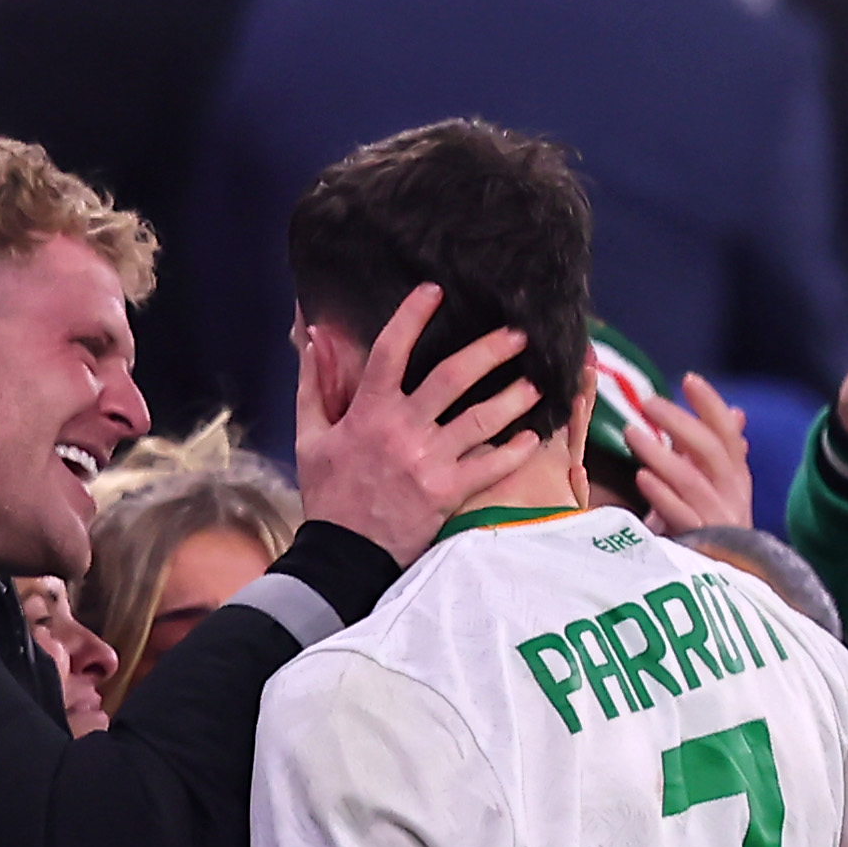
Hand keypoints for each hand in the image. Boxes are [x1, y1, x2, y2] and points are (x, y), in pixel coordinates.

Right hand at [293, 286, 551, 564]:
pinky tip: (532, 438)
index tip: (435, 291)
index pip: (391, 351)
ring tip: (536, 382)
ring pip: (481, 419)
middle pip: (452, 377)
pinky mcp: (448, 492)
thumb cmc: (328, 493)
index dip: (412, 317)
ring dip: (514, 398)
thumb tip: (313, 336)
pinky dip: (514, 451)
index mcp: (367, 412)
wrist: (343, 555)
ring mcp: (428, 462)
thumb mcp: (310, 436)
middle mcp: (402, 430)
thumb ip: (314, 383)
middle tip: (518, 333)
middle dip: (489, 351)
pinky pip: (490, 466)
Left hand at [630, 370, 753, 534]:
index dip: (711, 405)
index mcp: (736, 477)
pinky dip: (662, 495)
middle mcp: (733, 494)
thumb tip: (736, 412)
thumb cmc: (711, 528)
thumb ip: (717, 452)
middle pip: (711, 451)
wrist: (727, 582)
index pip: (729, 433)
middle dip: (680, 422)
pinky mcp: (701, 544)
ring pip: (693, 480)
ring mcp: (718, 520)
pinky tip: (642, 477)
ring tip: (632, 433)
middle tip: (647, 402)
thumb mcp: (717, 487)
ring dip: (662, 454)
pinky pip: (681, 515)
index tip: (688, 379)